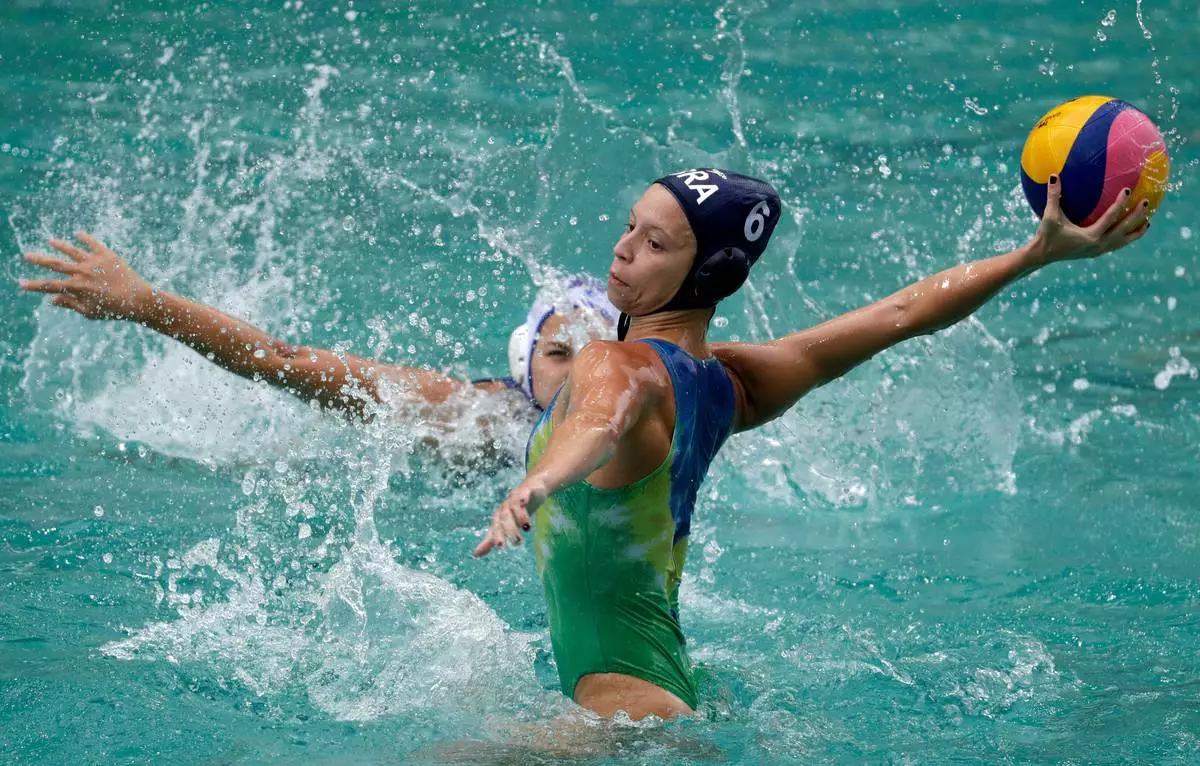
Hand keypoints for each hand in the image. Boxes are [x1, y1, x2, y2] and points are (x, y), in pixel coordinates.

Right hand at [19, 231, 154, 320]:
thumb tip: (52, 299)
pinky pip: (94, 244)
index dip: (34, 285)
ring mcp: (94, 262)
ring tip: (51, 241)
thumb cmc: (115, 310)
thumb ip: (71, 304)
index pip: (49, 286)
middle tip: (27, 255)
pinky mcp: (107, 255)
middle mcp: (82, 272)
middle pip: (56, 264)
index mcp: (77, 287)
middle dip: (40, 260)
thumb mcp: (91, 312)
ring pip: (72, 251)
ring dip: (61, 246)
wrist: (139, 300)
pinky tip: (78, 233)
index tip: (21, 284)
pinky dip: (85, 238)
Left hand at [473, 479, 548, 557]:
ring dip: (520, 516)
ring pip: (514, 507)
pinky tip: (524, 503)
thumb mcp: (506, 526)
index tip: (500, 546)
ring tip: (527, 528)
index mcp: (499, 517)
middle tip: (517, 542)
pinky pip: (522, 494)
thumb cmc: (515, 511)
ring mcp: (515, 498)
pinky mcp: (525, 491)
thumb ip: (492, 539)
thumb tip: (475, 554)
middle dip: (510, 530)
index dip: (497, 536)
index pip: (496, 527)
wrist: (531, 489)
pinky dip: (522, 498)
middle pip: (505, 518)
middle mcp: (505, 507)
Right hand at [1030, 175, 1151, 264]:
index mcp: (1090, 236)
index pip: (1111, 217)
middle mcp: (1098, 245)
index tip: (1128, 190)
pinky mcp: (1096, 253)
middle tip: (1146, 201)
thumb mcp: (1049, 216)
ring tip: (1148, 222)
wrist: (1041, 256)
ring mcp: (1098, 250)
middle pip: (1124, 230)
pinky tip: (1130, 231)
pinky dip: (1126, 238)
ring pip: (1123, 241)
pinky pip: (1116, 245)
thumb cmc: (1045, 235)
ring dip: (1136, 232)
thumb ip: (1053, 196)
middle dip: (1137, 216)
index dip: (1120, 203)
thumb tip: (1053, 176)